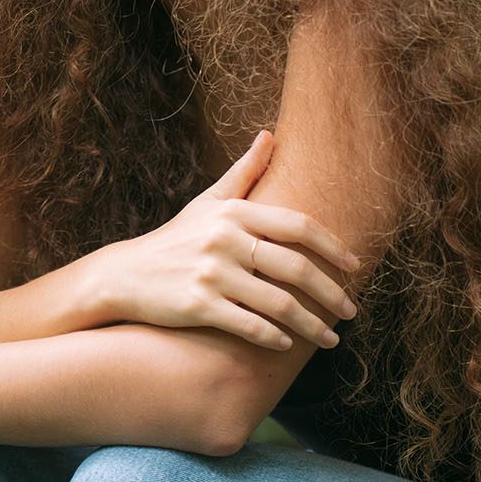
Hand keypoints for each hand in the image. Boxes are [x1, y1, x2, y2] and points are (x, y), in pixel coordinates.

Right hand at [95, 130, 362, 349]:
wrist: (125, 275)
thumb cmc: (176, 239)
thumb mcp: (208, 201)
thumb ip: (244, 171)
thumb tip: (270, 135)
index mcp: (234, 213)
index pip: (297, 225)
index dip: (332, 246)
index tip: (355, 266)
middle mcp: (225, 240)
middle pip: (295, 267)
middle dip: (330, 293)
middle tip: (351, 310)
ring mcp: (211, 274)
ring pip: (278, 304)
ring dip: (311, 325)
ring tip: (330, 338)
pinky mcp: (198, 306)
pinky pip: (249, 326)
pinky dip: (273, 339)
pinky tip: (288, 347)